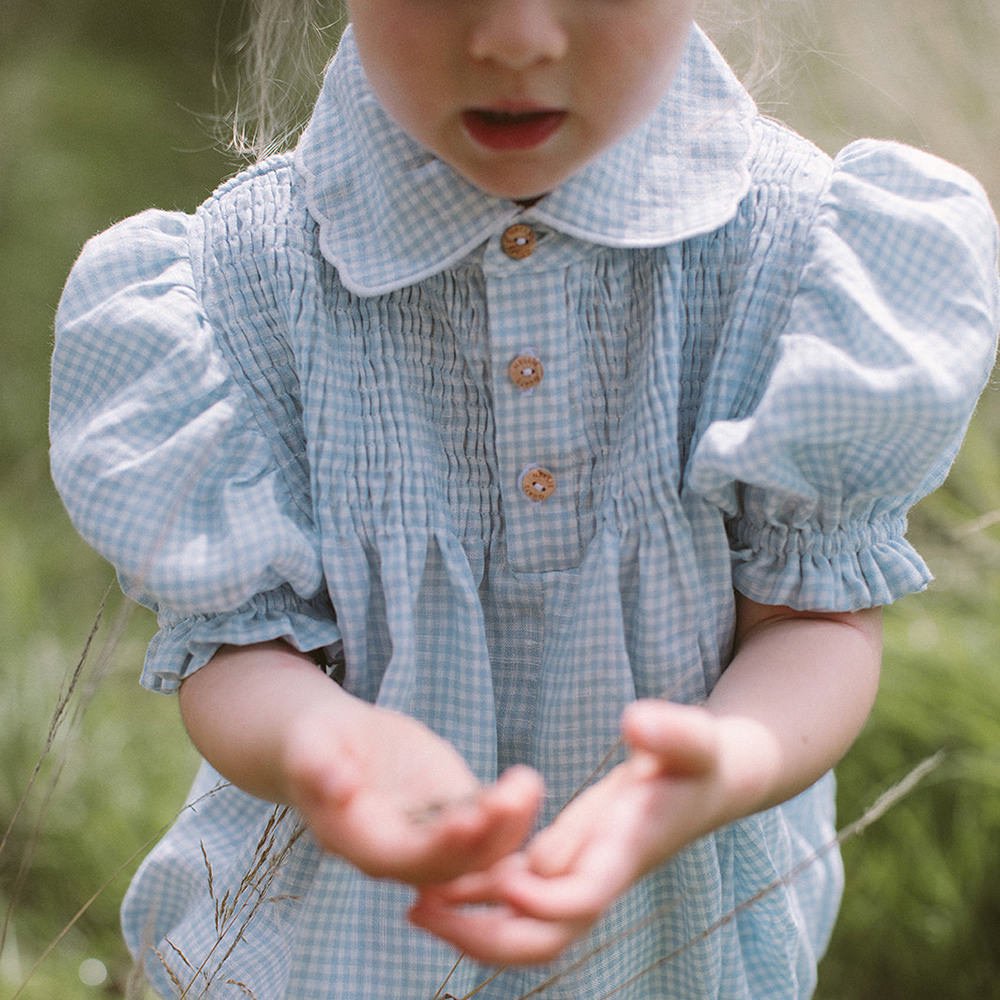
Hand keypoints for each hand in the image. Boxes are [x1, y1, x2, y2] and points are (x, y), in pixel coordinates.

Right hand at [283, 700, 543, 884]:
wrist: (334, 740)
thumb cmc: (315, 741)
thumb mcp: (308, 746)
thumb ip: (318, 767)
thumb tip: (337, 784)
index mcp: (361, 844)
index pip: (405, 858)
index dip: (438, 844)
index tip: (469, 818)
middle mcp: (400, 853)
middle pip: (451, 863)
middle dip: (485, 835)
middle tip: (513, 797)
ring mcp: (431, 836)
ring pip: (479, 851)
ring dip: (508, 825)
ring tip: (527, 784)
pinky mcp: (453, 813)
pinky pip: (489, 825)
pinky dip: (512, 812)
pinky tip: (529, 783)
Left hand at [409, 700, 731, 963]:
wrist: (710, 780)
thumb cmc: (698, 757)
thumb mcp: (692, 737)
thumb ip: (672, 731)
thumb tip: (635, 721)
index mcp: (626, 851)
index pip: (580, 899)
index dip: (539, 897)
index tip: (500, 878)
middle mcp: (600, 876)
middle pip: (543, 938)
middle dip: (484, 936)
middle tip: (421, 910)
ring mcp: (583, 875)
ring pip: (526, 927)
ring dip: (471, 924)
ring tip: (414, 904)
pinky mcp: (571, 862)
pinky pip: (522, 898)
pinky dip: (482, 897)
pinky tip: (441, 882)